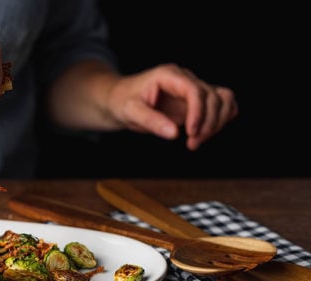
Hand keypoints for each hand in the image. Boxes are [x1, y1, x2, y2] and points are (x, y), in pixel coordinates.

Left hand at [106, 63, 237, 149]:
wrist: (120, 100)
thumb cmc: (122, 101)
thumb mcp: (130, 111)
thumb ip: (150, 121)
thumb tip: (174, 133)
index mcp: (169, 75)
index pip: (195, 90)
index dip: (198, 112)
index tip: (191, 133)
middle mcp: (185, 79)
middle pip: (213, 97)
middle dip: (208, 123)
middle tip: (192, 144)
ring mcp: (193, 89)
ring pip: (223, 99)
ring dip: (217, 122)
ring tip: (196, 141)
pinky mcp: (196, 101)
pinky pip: (222, 105)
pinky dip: (221, 119)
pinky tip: (205, 134)